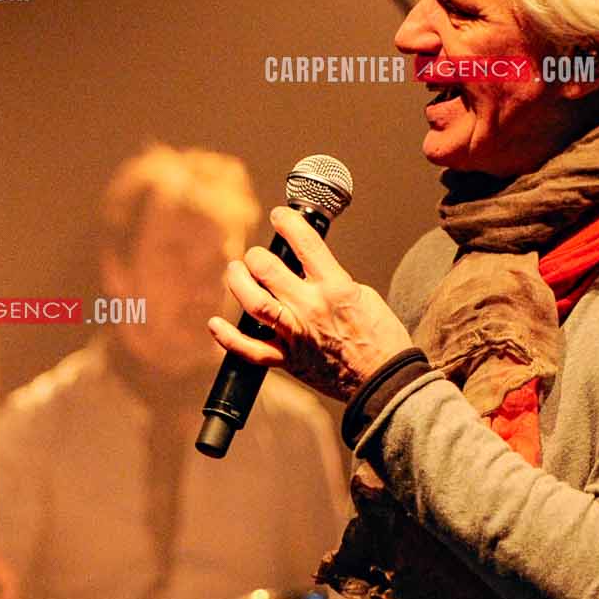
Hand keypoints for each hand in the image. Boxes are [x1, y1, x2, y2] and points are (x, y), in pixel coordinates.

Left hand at [209, 207, 413, 401]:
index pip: (306, 244)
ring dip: (238, 283)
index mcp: (336, 288)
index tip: (280, 215)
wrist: (383, 382)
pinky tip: (214, 323)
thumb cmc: (381, 339)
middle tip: (256, 256)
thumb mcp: (364, 296)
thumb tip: (310, 270)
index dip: (288, 222)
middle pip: (268, 270)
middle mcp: (311, 308)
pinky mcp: (288, 360)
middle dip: (257, 256)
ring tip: (235, 272)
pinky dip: (228, 337)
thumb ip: (333, 281)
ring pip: (254, 303)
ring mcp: (296, 335)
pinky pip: (250, 350)